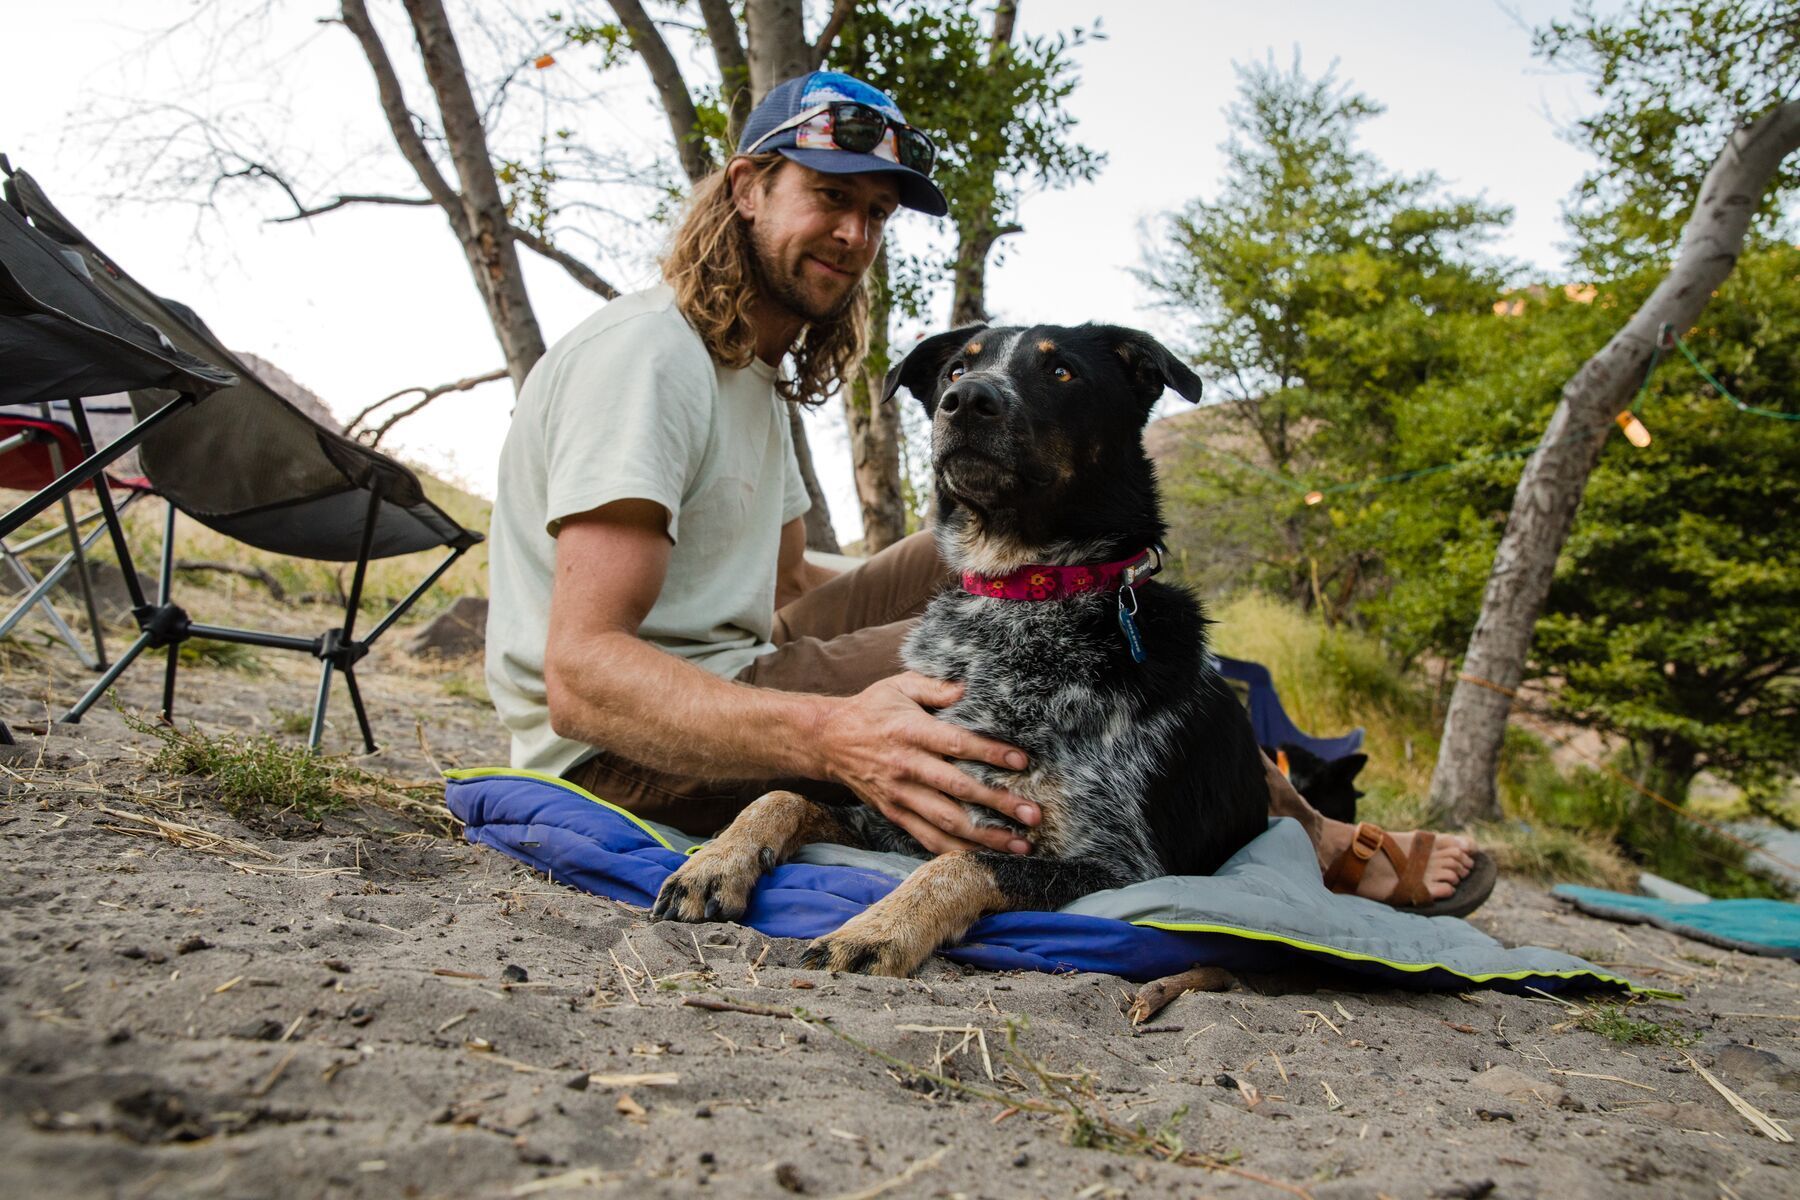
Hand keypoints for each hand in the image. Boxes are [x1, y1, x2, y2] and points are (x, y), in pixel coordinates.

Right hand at [815, 672, 1039, 855]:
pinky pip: (927, 838)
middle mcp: (906, 767)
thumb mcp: (900, 685)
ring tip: (1020, 846)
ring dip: (985, 836)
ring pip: (947, 821)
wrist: (827, 740)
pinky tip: (984, 857)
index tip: (1022, 762)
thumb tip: (971, 687)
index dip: (991, 753)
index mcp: (911, 731)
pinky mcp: (894, 814)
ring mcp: (899, 795)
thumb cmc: (872, 709)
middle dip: (999, 804)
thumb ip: (936, 687)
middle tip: (1034, 815)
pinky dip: (956, 850)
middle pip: (959, 789)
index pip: (957, 744)